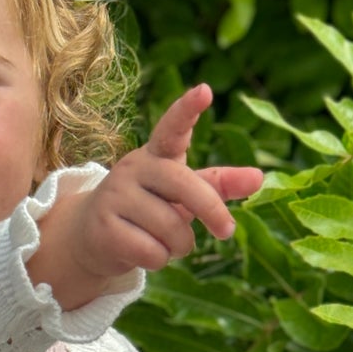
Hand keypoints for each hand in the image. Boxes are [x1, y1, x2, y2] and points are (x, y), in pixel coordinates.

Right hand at [69, 81, 264, 284]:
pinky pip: (152, 251)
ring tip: (167, 243)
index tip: (204, 91)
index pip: (172, 128)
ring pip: (171, 229)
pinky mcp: (104, 226)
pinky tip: (145, 253)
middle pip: (186, 186)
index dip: (188, 110)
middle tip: (227, 231)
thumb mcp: (184, 194)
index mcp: (157, 155)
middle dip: (212, 211)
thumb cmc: (149, 209)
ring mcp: (115, 196)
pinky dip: (159, 260)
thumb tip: (259, 177)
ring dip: (180, 246)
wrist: (93, 237)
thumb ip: (219, 185)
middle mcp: (134, 168)